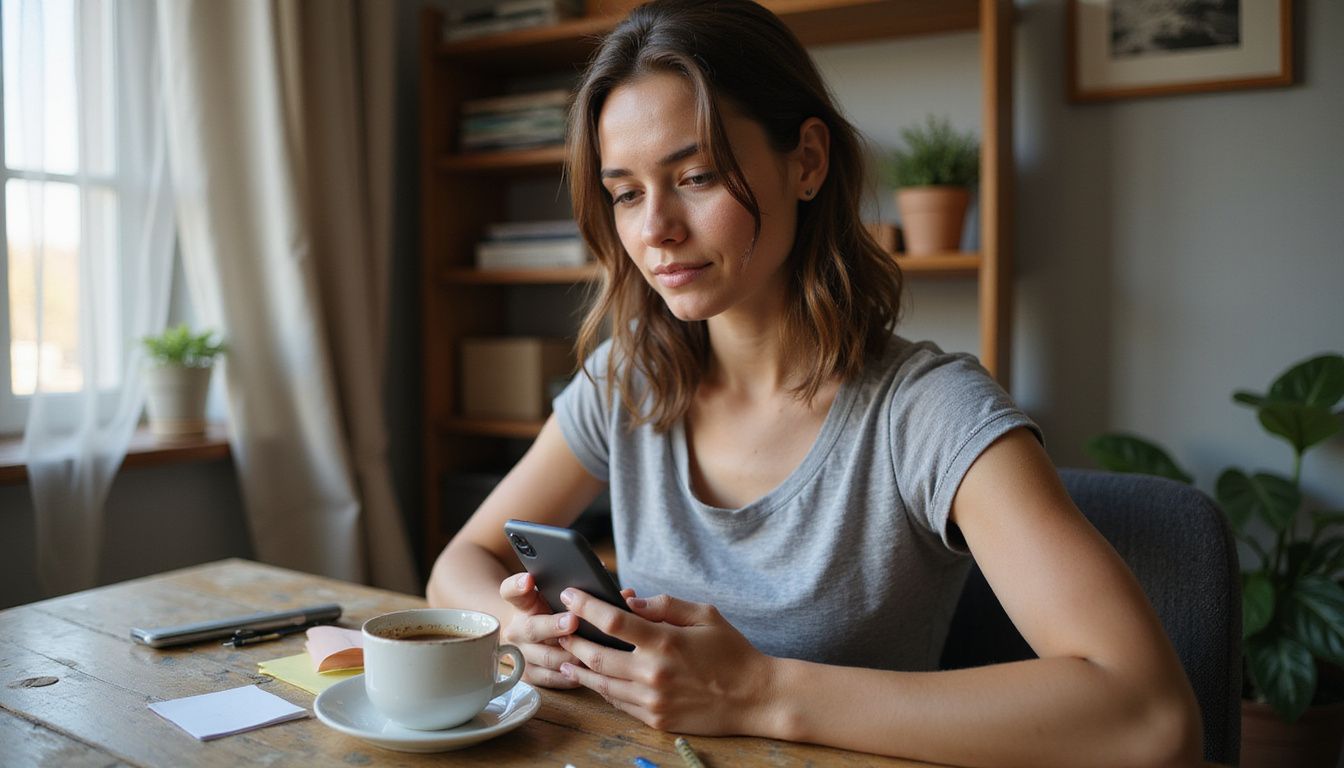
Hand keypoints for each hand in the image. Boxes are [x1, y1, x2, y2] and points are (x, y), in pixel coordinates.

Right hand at [497, 573, 638, 688]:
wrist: (526, 640)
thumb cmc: (551, 613)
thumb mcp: (556, 598)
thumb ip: (582, 592)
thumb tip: (626, 595)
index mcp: (522, 605)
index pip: (511, 591)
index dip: (518, 585)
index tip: (529, 579)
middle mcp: (517, 630)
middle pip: (532, 628)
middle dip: (554, 625)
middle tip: (573, 620)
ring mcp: (522, 655)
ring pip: (546, 657)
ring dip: (570, 654)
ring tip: (591, 650)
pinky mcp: (529, 677)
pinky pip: (552, 679)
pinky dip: (572, 675)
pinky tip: (590, 670)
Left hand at [555, 589, 773, 734]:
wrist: (755, 699)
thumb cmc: (732, 652)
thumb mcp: (706, 615)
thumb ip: (666, 605)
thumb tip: (631, 601)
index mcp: (666, 642)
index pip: (612, 621)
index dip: (585, 605)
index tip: (569, 593)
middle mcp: (653, 673)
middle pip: (596, 655)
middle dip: (572, 638)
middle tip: (559, 626)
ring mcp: (652, 700)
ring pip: (601, 683)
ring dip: (578, 667)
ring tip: (564, 654)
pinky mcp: (655, 719)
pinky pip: (618, 702)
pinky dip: (601, 688)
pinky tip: (593, 678)